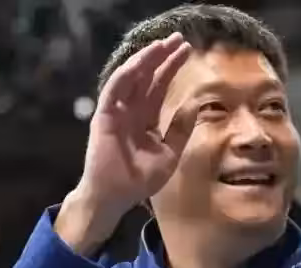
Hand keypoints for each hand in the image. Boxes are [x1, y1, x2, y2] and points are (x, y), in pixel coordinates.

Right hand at [56, 32, 195, 253]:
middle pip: (148, 77)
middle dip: (162, 57)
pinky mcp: (104, 116)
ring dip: (145, 60)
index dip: (172, 68)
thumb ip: (180, 131)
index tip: (188, 51)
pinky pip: (115, 90)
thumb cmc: (140, 181)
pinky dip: (126, 75)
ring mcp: (117, 111)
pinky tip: (140, 62)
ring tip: (162, 45)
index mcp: (146, 118)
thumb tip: (196, 107)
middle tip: (179, 39)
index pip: (160, 87)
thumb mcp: (170, 154)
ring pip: (132, 78)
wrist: (116, 197)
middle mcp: (132, 110)